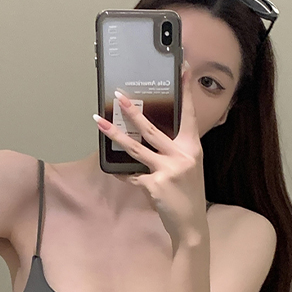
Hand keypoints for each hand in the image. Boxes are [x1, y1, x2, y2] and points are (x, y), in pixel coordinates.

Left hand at [93, 62, 207, 248]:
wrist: (190, 224)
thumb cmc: (188, 195)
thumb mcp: (188, 168)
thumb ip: (174, 152)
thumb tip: (149, 138)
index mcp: (192, 148)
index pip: (189, 114)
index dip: (185, 90)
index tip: (182, 67)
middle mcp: (181, 156)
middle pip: (152, 128)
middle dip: (132, 111)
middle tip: (118, 95)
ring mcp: (167, 170)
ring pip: (136, 148)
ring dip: (115, 134)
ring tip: (99, 122)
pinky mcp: (154, 185)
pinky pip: (132, 175)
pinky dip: (124, 174)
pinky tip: (117, 171)